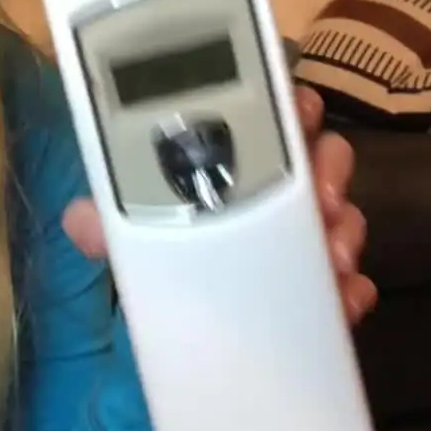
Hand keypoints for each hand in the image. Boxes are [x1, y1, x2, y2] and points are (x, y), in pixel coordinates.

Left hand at [61, 85, 377, 325]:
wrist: (180, 325)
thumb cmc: (161, 253)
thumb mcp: (132, 236)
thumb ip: (108, 224)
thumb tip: (79, 221)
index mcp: (233, 156)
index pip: (272, 110)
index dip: (293, 104)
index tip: (301, 117)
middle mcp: (279, 184)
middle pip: (323, 154)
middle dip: (331, 170)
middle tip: (323, 200)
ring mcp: (306, 232)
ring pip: (343, 214)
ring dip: (345, 232)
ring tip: (335, 263)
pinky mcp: (321, 282)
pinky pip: (349, 279)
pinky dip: (351, 290)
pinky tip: (348, 301)